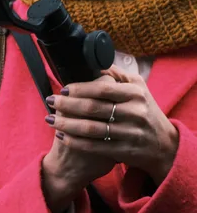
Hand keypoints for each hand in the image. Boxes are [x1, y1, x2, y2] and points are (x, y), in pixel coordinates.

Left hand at [48, 67, 178, 184]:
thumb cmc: (145, 110)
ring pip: (91, 128)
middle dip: (66, 105)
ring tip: (50, 119)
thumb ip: (117, 74)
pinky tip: (61, 136)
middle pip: (92, 108)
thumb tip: (94, 61)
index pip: (101, 89)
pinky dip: (75, 141)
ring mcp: (131, 133)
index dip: (78, 89)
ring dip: (65, 124)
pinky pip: (94, 146)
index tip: (62, 89)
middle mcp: (135, 113)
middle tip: (50, 102)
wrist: (164, 144)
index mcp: (136, 94)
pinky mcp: (125, 151)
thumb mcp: (138, 88)